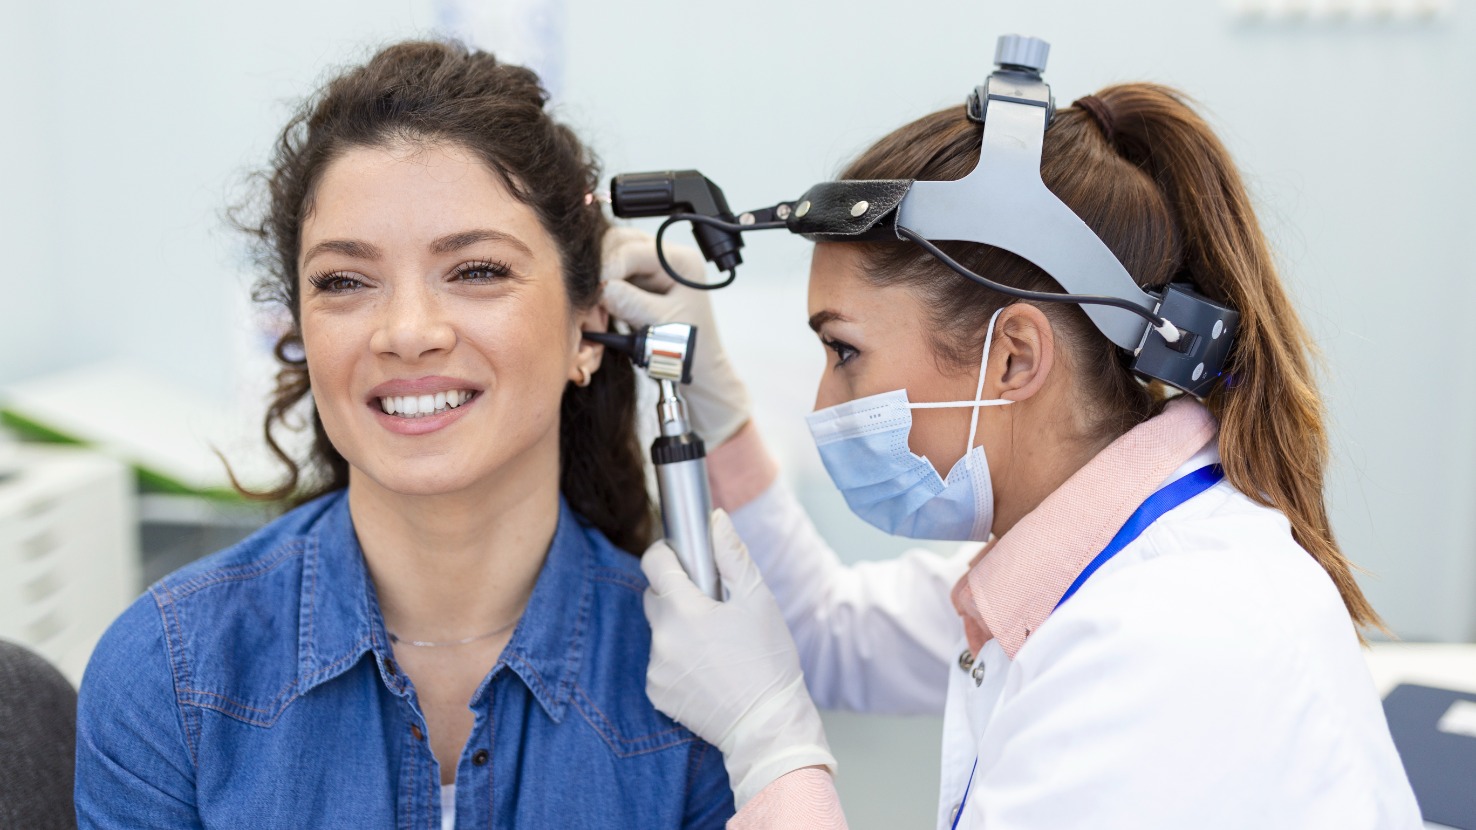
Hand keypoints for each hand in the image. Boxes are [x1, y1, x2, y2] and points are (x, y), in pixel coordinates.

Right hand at [601, 226, 751, 445]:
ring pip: (612, 256)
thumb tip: (599, 288)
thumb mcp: (660, 325)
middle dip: (601, 268)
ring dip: (600, 278)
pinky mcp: (640, 281)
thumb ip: (630, 303)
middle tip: (591, 298)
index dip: (607, 268)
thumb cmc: (689, 349)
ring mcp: (652, 268)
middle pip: (620, 243)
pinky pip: (612, 275)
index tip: (592, 293)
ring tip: (595, 307)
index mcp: (680, 261)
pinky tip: (599, 308)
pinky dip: (602, 289)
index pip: (633, 249)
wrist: (697, 369)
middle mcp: (666, 257)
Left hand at [641, 510, 835, 806]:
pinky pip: (661, 663)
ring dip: (679, 630)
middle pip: (655, 598)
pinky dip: (678, 661)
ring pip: (660, 632)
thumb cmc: (768, 661)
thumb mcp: (758, 600)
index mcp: (683, 609)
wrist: (767, 725)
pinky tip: (708, 670)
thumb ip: (732, 555)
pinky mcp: (657, 693)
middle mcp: (661, 637)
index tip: (683, 558)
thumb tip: (716, 519)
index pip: (654, 563)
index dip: (667, 555)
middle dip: (677, 595)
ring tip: (716, 646)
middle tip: (712, 608)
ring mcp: (656, 668)